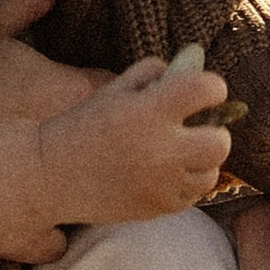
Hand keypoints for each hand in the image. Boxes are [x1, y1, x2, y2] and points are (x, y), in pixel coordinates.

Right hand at [0, 56, 230, 262]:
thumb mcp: (113, 90)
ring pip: (212, 173)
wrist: (49, 175)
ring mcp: (161, 183)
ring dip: (201, 161)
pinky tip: (164, 173)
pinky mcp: (158, 208)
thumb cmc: (82, 125)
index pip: (208, 89)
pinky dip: (186, 184)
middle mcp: (161, 148)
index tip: (202, 90)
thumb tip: (195, 61)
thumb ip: (154, 73)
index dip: (211, 86)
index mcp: (149, 110)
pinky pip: (193, 196)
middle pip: (220, 141)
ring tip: (178, 153)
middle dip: (213, 131)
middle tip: (195, 128)